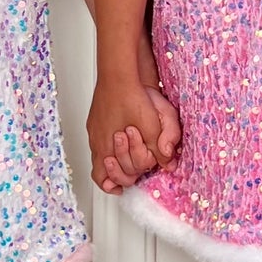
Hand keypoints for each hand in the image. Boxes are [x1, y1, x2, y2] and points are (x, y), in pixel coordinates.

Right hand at [88, 75, 177, 195]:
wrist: (118, 74)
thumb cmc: (131, 97)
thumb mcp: (154, 125)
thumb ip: (160, 147)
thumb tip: (168, 164)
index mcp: (109, 147)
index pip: (104, 178)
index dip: (115, 184)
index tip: (121, 188)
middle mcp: (98, 141)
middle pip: (100, 169)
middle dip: (114, 174)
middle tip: (124, 177)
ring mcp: (94, 129)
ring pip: (97, 155)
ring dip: (110, 161)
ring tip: (121, 163)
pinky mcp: (95, 119)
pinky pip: (97, 140)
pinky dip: (107, 146)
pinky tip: (117, 139)